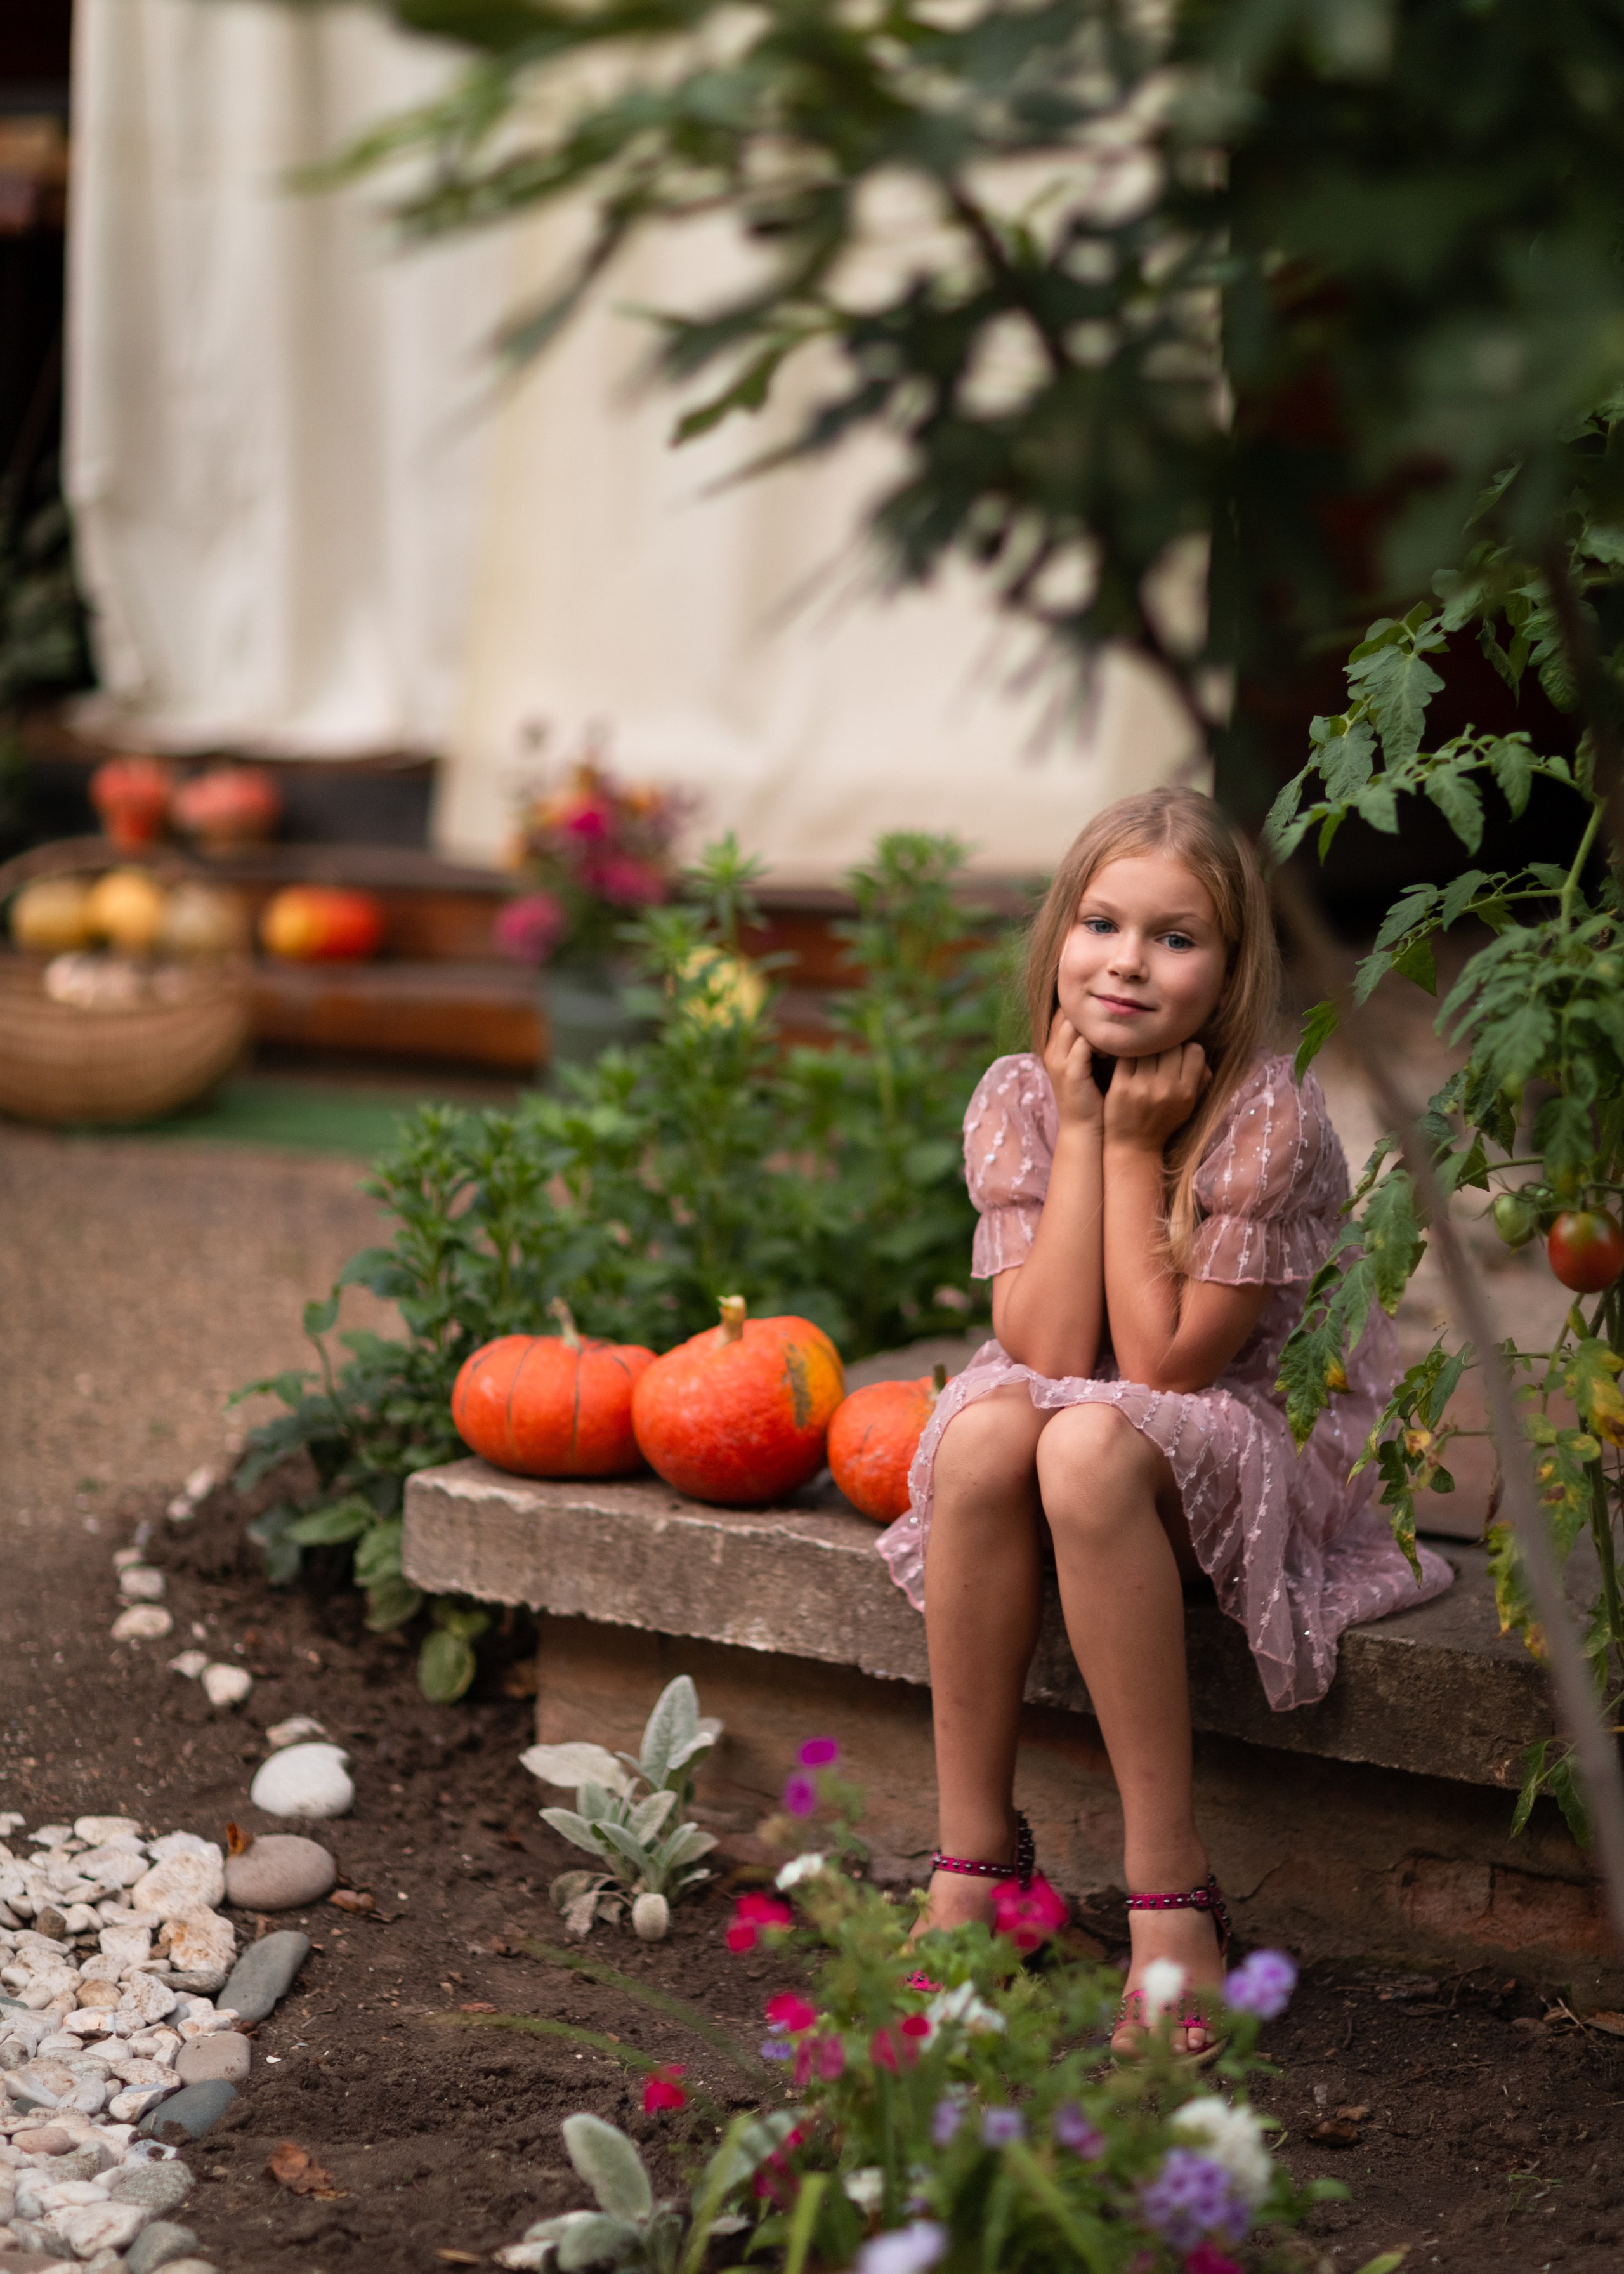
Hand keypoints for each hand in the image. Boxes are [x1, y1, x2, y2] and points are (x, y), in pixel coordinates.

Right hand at [1043, 1010, 1103, 1131]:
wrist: (1083, 1129)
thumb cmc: (1091, 1097)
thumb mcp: (1087, 1066)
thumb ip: (1092, 1044)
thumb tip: (1112, 1022)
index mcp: (1054, 1047)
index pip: (1064, 1011)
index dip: (1084, 1006)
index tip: (1107, 1010)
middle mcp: (1051, 1050)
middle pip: (1067, 1012)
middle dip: (1091, 1010)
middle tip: (1115, 1014)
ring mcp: (1058, 1061)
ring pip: (1074, 1023)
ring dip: (1097, 1024)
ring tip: (1115, 1032)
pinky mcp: (1071, 1072)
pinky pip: (1084, 1043)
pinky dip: (1101, 1041)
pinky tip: (1114, 1049)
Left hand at [1103, 1043, 1209, 1151]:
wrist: (1134, 1145)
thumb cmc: (1164, 1122)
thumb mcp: (1189, 1104)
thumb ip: (1200, 1078)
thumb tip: (1198, 1050)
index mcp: (1185, 1092)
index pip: (1194, 1051)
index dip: (1187, 1049)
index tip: (1179, 1055)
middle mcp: (1165, 1088)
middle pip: (1171, 1045)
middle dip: (1166, 1047)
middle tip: (1159, 1053)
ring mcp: (1141, 1086)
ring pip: (1148, 1047)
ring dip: (1147, 1048)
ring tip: (1144, 1056)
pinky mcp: (1120, 1085)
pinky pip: (1127, 1055)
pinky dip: (1129, 1053)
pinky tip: (1130, 1058)